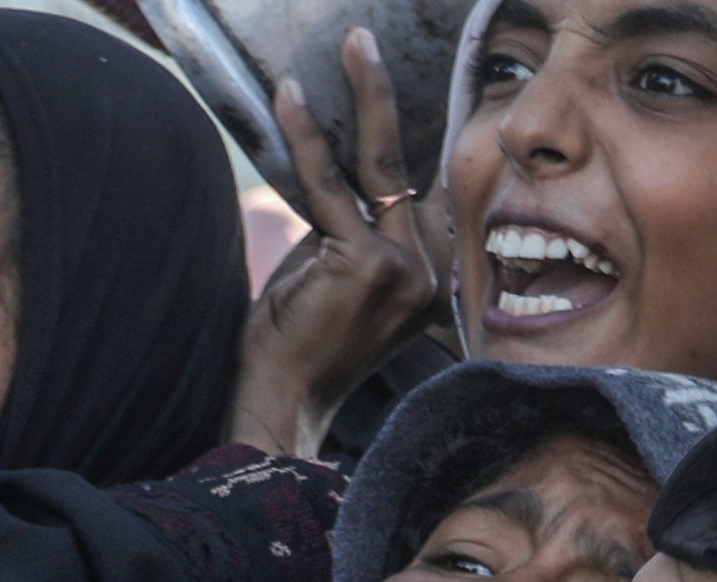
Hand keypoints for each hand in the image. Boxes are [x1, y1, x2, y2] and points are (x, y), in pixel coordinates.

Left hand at [226, 33, 442, 459]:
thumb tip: (336, 162)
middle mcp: (431, 274)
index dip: (415, 128)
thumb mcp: (337, 276)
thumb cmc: (299, 343)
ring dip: (363, 98)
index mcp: (433, 278)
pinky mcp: (366, 266)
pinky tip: (292, 97)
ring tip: (351, 44)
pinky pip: (331, 186)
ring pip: (379, 167)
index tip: (395, 77)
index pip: (427, 187)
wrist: (283, 405)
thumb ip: (351, 226)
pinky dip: (308, 137)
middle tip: (365, 41)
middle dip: (386, 98)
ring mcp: (404, 270)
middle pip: (410, 165)